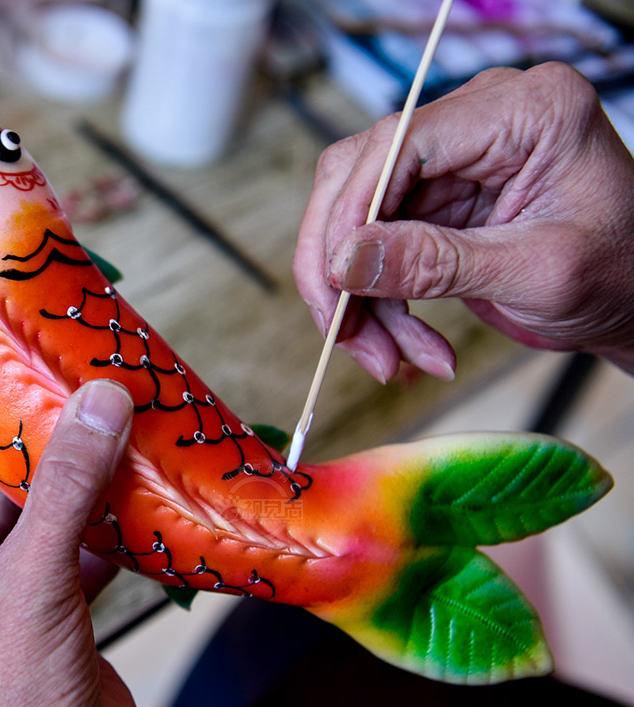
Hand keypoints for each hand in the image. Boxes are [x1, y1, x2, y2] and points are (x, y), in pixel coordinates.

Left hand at [0, 380, 139, 706]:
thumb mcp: (33, 580)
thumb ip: (66, 488)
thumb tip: (96, 406)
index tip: (17, 366)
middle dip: (45, 448)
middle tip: (88, 394)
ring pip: (42, 518)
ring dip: (82, 485)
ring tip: (123, 431)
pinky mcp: (47, 615)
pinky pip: (73, 551)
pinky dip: (106, 527)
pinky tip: (139, 494)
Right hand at [294, 63, 633, 379]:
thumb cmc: (622, 276)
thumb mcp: (535, 273)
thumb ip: (437, 262)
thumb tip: (346, 259)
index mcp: (523, 112)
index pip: (400, 141)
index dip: (354, 209)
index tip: (337, 278)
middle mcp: (478, 121)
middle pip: (359, 176)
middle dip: (342, 265)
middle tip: (344, 333)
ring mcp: (450, 161)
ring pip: (354, 220)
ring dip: (360, 298)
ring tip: (390, 359)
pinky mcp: (432, 201)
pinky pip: (374, 249)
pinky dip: (379, 305)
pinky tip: (408, 349)